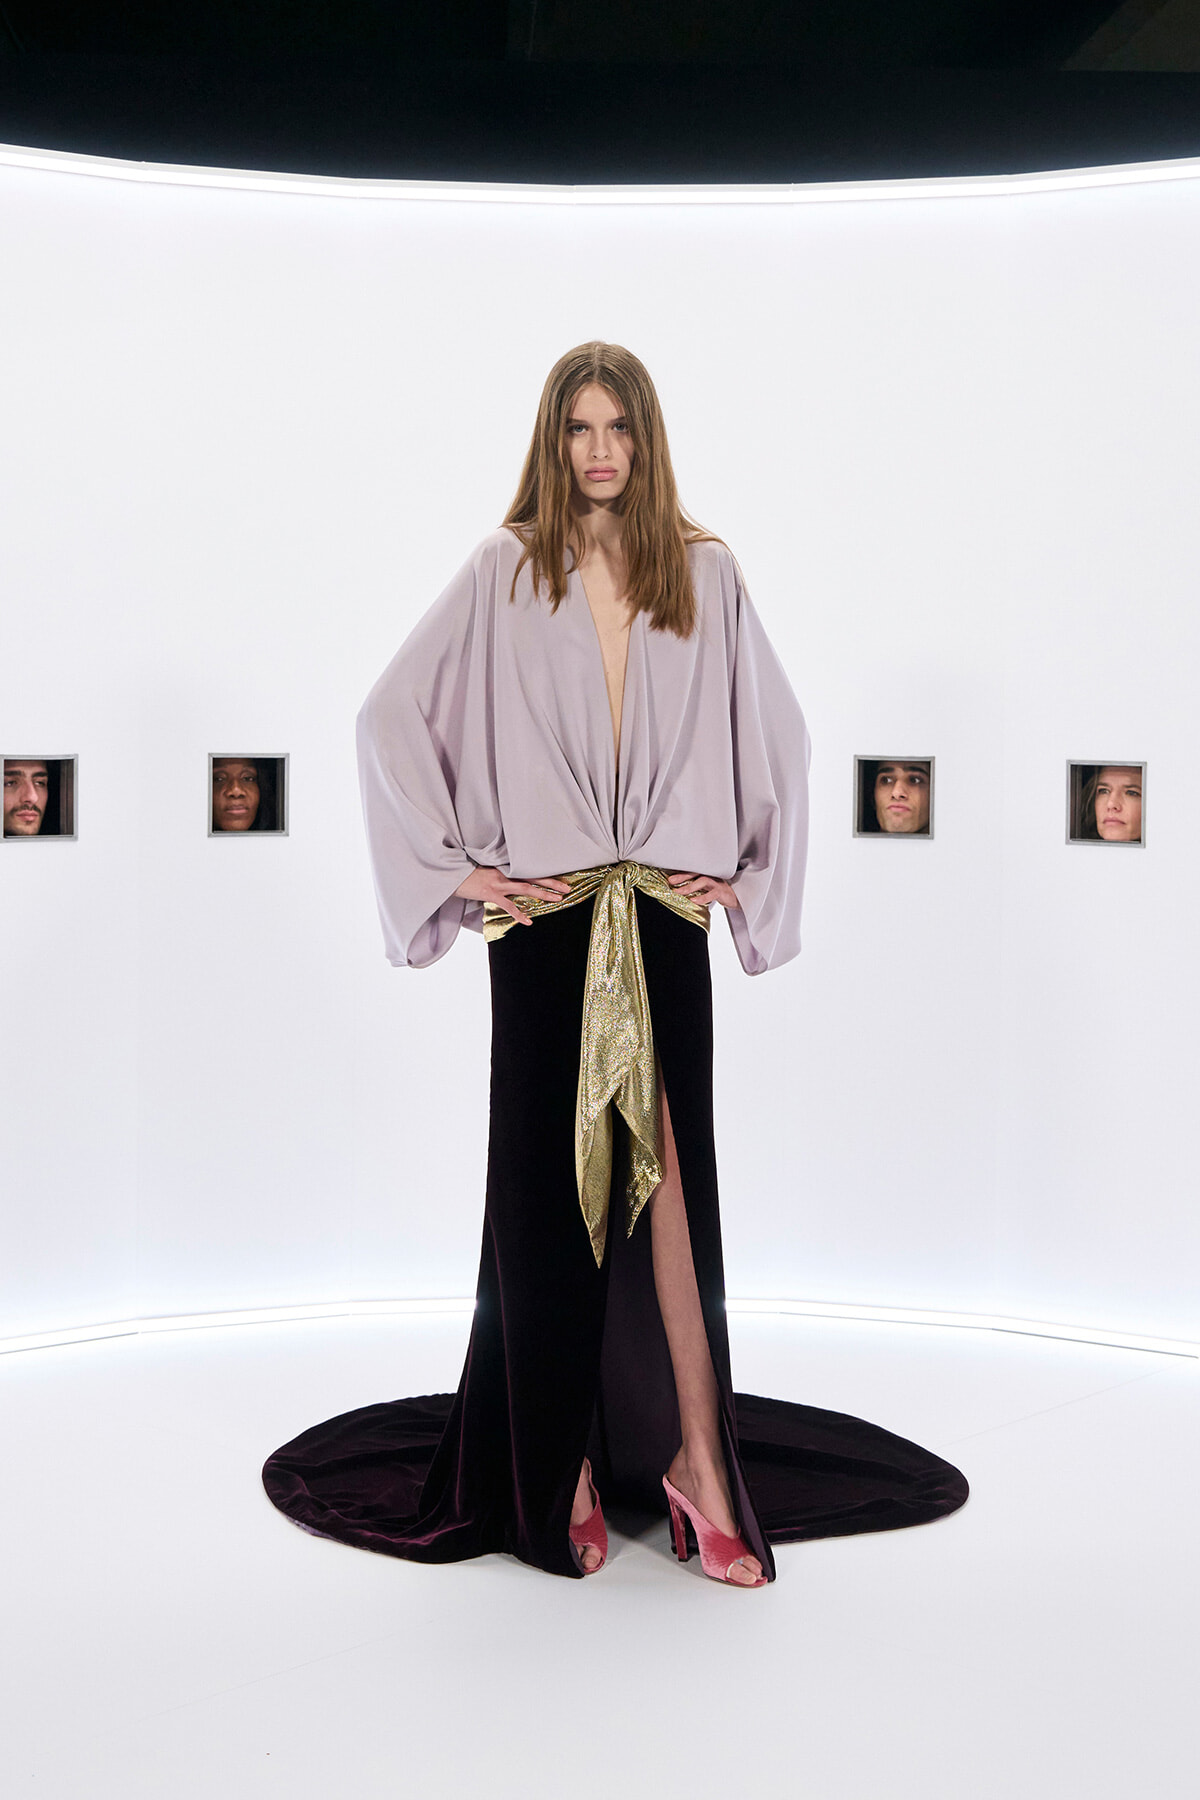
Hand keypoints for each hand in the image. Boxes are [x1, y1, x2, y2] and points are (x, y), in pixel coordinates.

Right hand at [454, 865, 571, 925]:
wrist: (450, 873)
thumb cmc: (467, 873)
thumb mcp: (485, 869)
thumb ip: (500, 873)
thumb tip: (511, 880)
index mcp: (504, 867)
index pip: (530, 869)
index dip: (545, 873)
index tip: (560, 877)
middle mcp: (504, 873)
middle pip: (533, 877)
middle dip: (552, 883)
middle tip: (568, 888)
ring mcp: (498, 883)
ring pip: (526, 888)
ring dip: (543, 894)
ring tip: (558, 900)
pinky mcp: (490, 893)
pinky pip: (508, 905)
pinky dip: (519, 914)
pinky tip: (529, 922)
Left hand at [666, 871, 739, 910]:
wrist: (735, 897)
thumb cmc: (717, 892)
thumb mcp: (704, 889)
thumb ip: (694, 888)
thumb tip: (678, 891)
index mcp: (705, 874)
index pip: (691, 871)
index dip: (680, 873)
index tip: (669, 878)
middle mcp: (710, 875)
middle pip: (695, 873)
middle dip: (682, 876)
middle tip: (671, 881)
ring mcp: (716, 883)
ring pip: (703, 881)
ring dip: (690, 886)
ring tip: (680, 892)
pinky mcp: (721, 891)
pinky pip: (711, 894)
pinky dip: (702, 897)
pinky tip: (694, 901)